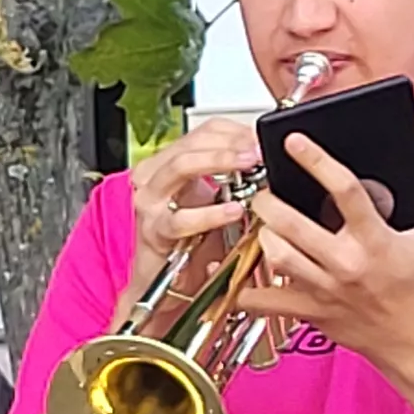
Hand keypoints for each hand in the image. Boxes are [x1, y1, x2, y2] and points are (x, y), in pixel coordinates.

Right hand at [126, 119, 262, 294]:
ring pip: (180, 166)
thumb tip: (262, 155)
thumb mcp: (213, 199)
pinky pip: (182, 218)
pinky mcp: (155, 231)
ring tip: (248, 165)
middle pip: (191, 142)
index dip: (236, 131)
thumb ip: (232, 175)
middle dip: (229, 143)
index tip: (261, 139)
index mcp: (170, 162)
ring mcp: (151, 202)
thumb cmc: (190, 240)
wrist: (164, 282)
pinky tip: (234, 210)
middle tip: (258, 150)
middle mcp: (154, 176)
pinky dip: (210, 213)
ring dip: (217, 162)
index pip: (204, 131)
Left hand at [240, 135, 413, 367]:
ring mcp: (324, 290)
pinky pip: (263, 302)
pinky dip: (243, 289)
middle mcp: (346, 264)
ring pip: (275, 256)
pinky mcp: (309, 312)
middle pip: (292, 224)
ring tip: (262, 221)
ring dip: (262, 234)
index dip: (317, 161)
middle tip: (264, 188)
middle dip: (269, 200)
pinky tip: (235, 272)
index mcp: (377, 241)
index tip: (295, 141)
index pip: (345, 191)